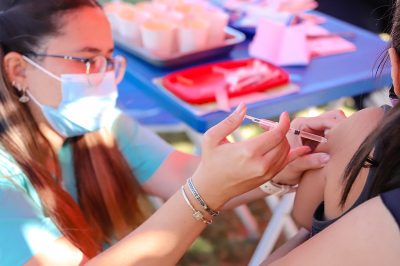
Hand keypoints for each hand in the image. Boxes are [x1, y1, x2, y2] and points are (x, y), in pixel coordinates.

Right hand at [191, 103, 308, 209]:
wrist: (211, 189)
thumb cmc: (210, 161)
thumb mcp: (212, 138)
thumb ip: (230, 121)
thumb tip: (244, 106)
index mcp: (249, 151)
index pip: (277, 134)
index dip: (284, 122)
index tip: (284, 114)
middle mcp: (261, 164)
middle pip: (284, 142)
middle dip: (282, 130)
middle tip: (271, 125)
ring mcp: (266, 173)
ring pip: (286, 153)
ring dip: (284, 140)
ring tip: (273, 134)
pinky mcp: (267, 179)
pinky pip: (285, 164)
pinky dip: (293, 155)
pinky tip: (303, 149)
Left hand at [264, 110, 346, 185]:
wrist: (282, 176)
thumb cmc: (286, 169)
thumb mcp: (297, 165)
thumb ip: (312, 161)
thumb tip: (328, 158)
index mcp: (300, 125)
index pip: (324, 120)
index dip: (337, 126)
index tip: (347, 136)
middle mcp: (308, 124)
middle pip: (332, 117)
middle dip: (342, 126)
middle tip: (351, 139)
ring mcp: (314, 130)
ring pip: (334, 124)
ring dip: (341, 133)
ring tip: (347, 145)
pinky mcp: (319, 138)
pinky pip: (333, 133)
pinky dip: (339, 139)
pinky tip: (342, 149)